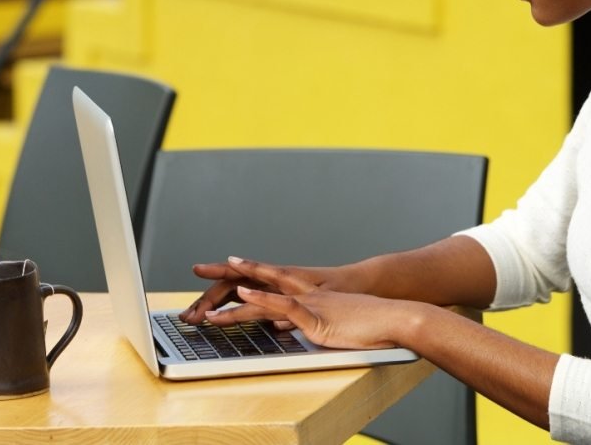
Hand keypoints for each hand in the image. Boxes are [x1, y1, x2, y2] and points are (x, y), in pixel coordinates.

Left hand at [197, 257, 419, 350]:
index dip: (238, 275)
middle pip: (258, 278)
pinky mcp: (316, 314)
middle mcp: (302, 290)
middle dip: (227, 273)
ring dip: (237, 290)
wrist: (392, 314)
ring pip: (266, 290)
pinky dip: (264, 297)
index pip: (263, 280)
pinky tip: (246, 293)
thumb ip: (298, 319)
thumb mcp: (323, 321)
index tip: (213, 270)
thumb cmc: (363, 322)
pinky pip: (285, 303)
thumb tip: (276, 323)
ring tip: (211, 287)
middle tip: (198, 268)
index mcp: (301, 293)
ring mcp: (308, 300)